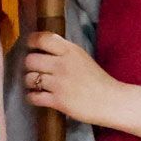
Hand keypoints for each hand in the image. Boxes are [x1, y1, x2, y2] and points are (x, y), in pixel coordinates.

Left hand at [23, 32, 140, 140]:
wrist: (111, 101)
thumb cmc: (98, 79)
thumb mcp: (82, 58)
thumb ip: (65, 52)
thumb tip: (43, 48)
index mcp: (71, 51)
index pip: (43, 39)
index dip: (32, 41)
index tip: (30, 45)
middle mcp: (62, 64)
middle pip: (30, 60)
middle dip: (29, 66)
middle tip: (34, 70)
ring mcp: (59, 83)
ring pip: (29, 79)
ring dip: (29, 82)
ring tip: (36, 85)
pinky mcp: (57, 101)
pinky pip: (33, 97)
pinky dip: (32, 97)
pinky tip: (37, 97)